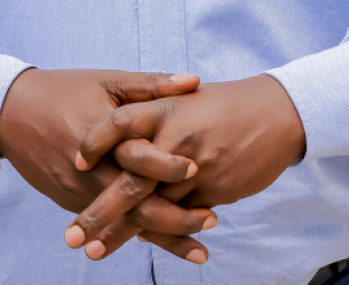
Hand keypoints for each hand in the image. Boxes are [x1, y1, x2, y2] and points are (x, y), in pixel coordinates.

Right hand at [0, 69, 218, 262]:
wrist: (10, 113)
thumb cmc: (63, 90)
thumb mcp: (106, 80)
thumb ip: (151, 85)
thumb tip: (194, 81)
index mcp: (103, 136)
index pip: (138, 158)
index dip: (168, 166)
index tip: (199, 170)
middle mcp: (91, 171)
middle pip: (135, 205)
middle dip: (176, 219)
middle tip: (212, 221)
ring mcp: (79, 192)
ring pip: (125, 224)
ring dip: (163, 238)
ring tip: (200, 252)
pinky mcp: (71, 201)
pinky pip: (108, 224)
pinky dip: (137, 235)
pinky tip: (165, 243)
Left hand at [64, 75, 305, 257]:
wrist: (276, 112)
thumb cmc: (225, 105)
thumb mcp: (184, 98)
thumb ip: (152, 114)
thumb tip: (118, 140)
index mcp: (163, 109)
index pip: (117, 126)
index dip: (95, 144)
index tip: (77, 163)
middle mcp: (175, 138)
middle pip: (128, 181)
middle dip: (98, 213)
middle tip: (72, 236)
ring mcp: (195, 168)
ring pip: (152, 207)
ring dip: (122, 232)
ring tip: (96, 249)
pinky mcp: (214, 190)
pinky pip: (181, 216)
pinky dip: (161, 230)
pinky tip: (143, 239)